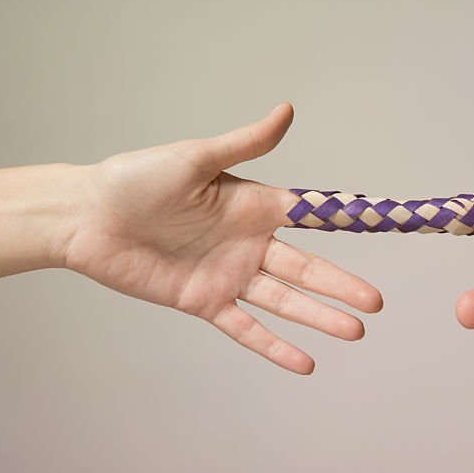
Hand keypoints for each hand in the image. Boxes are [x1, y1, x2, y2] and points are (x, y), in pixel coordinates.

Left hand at [62, 103, 381, 373]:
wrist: (87, 217)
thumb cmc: (136, 179)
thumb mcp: (195, 158)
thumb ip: (246, 143)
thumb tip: (287, 109)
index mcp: (254, 205)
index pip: (311, 218)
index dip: (346, 225)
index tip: (385, 230)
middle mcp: (249, 243)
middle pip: (306, 269)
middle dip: (341, 287)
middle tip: (375, 304)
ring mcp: (229, 275)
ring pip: (284, 302)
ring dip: (319, 318)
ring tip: (355, 332)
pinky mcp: (204, 302)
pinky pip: (246, 329)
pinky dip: (274, 347)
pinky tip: (305, 363)